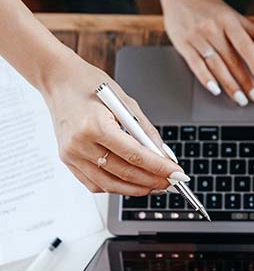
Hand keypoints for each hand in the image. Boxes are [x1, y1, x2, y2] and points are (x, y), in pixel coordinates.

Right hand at [42, 53, 187, 194]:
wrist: (59, 81)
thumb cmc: (90, 85)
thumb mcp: (126, 102)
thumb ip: (146, 132)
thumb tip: (164, 155)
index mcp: (95, 126)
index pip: (135, 155)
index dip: (159, 168)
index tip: (176, 174)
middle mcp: (80, 144)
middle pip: (124, 173)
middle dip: (152, 181)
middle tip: (171, 182)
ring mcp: (71, 155)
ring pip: (110, 184)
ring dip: (136, 189)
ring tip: (156, 186)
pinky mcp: (67, 160)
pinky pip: (95, 184)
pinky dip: (116, 187)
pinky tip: (133, 184)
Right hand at [163, 0, 253, 105]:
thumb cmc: (211, 8)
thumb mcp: (234, 16)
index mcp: (228, 21)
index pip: (246, 47)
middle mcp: (213, 29)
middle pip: (232, 60)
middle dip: (246, 82)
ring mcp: (197, 37)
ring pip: (216, 65)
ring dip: (229, 85)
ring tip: (241, 99)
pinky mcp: (183, 44)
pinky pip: (196, 64)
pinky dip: (206, 78)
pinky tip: (215, 90)